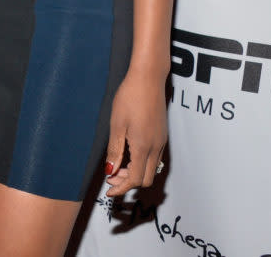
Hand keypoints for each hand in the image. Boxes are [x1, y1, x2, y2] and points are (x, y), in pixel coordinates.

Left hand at [103, 70, 166, 195]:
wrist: (148, 78)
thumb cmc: (129, 98)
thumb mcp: (117, 125)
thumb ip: (115, 151)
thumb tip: (110, 172)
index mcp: (143, 147)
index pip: (135, 180)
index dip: (121, 189)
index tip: (108, 191)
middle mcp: (156, 148)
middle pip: (146, 179)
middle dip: (128, 183)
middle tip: (110, 178)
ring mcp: (161, 141)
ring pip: (151, 169)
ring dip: (135, 173)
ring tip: (117, 166)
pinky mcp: (162, 135)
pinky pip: (154, 158)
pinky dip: (141, 163)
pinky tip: (129, 154)